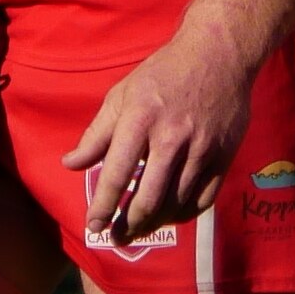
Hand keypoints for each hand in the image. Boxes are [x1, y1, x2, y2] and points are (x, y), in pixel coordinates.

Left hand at [62, 25, 253, 246]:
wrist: (218, 54)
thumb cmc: (163, 74)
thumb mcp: (122, 95)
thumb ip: (97, 134)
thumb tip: (70, 164)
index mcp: (140, 118)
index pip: (118, 173)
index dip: (103, 206)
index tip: (94, 227)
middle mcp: (172, 137)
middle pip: (149, 198)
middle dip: (128, 226)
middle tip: (116, 238)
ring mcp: (202, 149)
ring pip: (176, 204)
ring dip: (154, 224)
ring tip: (138, 229)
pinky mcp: (224, 156)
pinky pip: (202, 200)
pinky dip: (183, 214)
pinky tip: (169, 216)